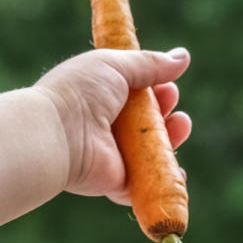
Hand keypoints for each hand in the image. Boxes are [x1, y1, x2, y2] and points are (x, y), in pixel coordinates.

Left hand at [34, 48, 191, 204]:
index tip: (168, 83)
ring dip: (172, 137)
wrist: (58, 134)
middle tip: (171, 100)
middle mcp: (107, 126)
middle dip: (167, 110)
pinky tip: (180, 173)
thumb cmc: (80, 94)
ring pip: (154, 151)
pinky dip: (166, 180)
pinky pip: (147, 184)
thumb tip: (184, 57)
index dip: (156, 87)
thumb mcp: (115, 65)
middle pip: (149, 121)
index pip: (137, 94)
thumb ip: (150, 63)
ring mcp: (114, 156)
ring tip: (181, 124)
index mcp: (102, 97)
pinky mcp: (119, 182)